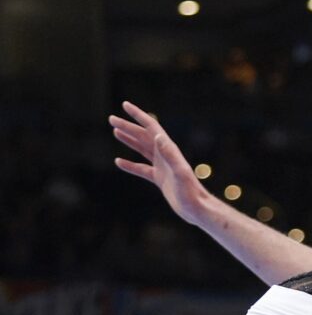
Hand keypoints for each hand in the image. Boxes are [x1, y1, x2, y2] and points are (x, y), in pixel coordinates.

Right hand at [108, 102, 209, 223]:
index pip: (151, 127)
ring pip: (142, 149)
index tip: (125, 105)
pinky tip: (119, 161)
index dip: (138, 116)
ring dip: (129, 140)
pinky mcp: (160, 179)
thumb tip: (158, 135)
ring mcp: (162, 167)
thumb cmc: (191, 192)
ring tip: (115, 131)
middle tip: (111, 119)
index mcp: (169, 150)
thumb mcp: (180, 172)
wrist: (197, 209)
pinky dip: (130, 165)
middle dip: (128, 127)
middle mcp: (165, 155)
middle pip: (143, 136)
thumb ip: (170, 154)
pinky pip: (142, 169)